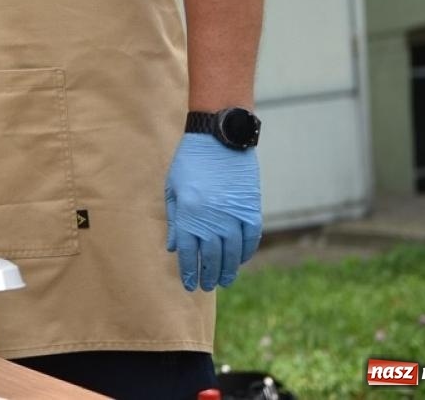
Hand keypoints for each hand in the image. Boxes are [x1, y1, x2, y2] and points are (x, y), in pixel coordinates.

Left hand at [164, 133, 260, 290]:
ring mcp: (234, 216)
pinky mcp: (251, 209)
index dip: (189, 271)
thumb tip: (174, 247)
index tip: (189, 284)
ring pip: (233, 253)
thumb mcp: (173, 187)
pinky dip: (246, 252)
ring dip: (229, 270)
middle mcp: (213, 219)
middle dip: (209, 275)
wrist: (220, 138)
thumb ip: (175, 219)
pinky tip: (241, 261)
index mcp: (190, 214)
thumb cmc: (190, 161)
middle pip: (212, 257)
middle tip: (207, 286)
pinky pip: (250, 239)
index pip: (189, 253)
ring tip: (224, 281)